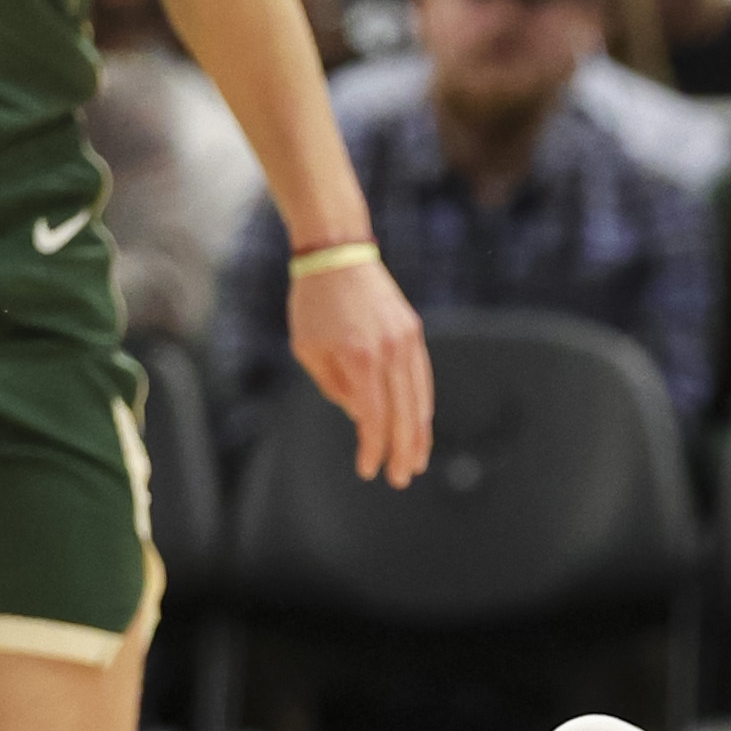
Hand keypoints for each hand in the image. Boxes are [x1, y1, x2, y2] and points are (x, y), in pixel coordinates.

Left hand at [289, 255, 433, 485]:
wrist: (337, 252)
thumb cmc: (313, 302)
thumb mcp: (309, 350)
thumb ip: (335, 388)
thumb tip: (362, 417)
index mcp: (359, 359)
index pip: (373, 418)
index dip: (373, 449)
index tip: (368, 470)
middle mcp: (389, 352)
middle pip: (403, 416)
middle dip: (402, 452)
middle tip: (400, 478)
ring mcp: (406, 342)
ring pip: (420, 400)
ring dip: (419, 435)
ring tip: (416, 460)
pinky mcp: (413, 333)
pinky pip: (422, 379)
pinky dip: (422, 406)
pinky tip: (420, 425)